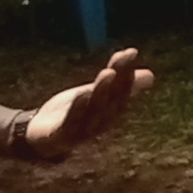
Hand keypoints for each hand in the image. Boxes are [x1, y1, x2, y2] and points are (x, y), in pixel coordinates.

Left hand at [24, 49, 155, 158]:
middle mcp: (99, 125)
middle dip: (118, 80)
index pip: (122, 92)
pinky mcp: (60, 138)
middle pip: (111, 101)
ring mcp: (80, 133)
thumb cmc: (72, 116)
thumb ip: (120, 86)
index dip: (127, 73)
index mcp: (109, 114)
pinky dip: (78, 110)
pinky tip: (82, 94)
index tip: (130, 52)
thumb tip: (151, 75)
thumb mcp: (97, 96)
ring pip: (94, 111)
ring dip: (102, 92)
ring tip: (107, 73)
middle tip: (122, 58)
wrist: (41, 140)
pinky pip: (71, 124)